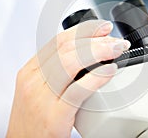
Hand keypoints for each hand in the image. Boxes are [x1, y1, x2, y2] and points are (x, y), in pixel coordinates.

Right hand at [6, 20, 130, 137]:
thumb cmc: (35, 120)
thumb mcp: (39, 89)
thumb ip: (56, 71)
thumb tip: (86, 54)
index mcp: (30, 71)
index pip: (58, 41)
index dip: (84, 30)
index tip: (103, 27)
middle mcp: (33, 80)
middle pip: (66, 48)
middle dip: (95, 39)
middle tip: (115, 40)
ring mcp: (42, 98)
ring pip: (70, 62)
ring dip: (99, 51)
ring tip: (117, 49)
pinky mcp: (54, 116)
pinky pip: (78, 90)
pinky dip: (96, 77)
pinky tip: (110, 70)